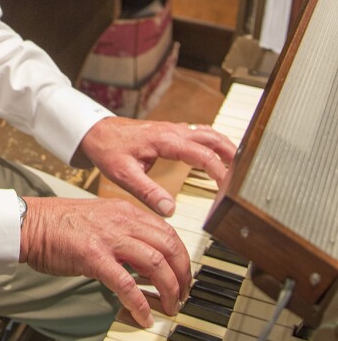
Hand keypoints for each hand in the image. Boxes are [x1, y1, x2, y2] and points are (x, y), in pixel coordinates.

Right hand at [19, 195, 191, 326]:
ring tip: (170, 308)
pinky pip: (127, 284)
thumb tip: (144, 260)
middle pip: (170, 247)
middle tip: (183, 295)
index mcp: (125, 211)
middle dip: (183, 275)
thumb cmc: (58, 224)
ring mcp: (109, 238)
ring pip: (156, 264)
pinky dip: (140, 304)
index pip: (167, 232)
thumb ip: (124, 233)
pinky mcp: (94, 257)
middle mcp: (122, 221)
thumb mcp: (99, 218)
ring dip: (169, 290)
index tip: (183, 276)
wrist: (29, 223)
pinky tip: (144, 317)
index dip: (181, 257)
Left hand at [78, 116, 235, 217]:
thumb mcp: (124, 174)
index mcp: (165, 140)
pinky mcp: (170, 132)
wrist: (95, 131)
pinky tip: (217, 155)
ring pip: (208, 133)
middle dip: (231, 155)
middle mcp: (173, 131)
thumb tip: (170, 210)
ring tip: (239, 166)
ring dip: (225, 147)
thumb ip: (148, 192)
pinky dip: (213, 143)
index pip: (202, 154)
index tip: (229, 188)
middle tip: (245, 174)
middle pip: (212, 138)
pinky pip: (198, 134)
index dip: (219, 171)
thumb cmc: (107, 149)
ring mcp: (172, 130)